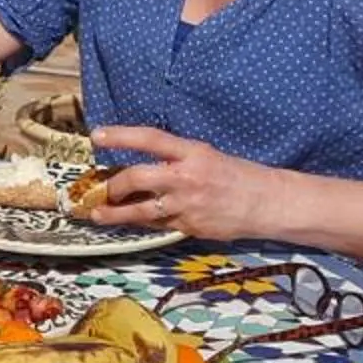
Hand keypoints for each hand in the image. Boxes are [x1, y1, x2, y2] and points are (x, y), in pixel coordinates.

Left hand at [84, 126, 281, 240]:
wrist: (265, 203)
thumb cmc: (236, 175)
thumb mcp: (206, 155)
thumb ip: (176, 158)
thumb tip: (143, 162)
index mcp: (192, 152)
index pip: (150, 138)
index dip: (121, 136)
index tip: (97, 136)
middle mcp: (186, 177)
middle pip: (137, 177)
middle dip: (114, 185)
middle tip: (103, 189)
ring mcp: (186, 204)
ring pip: (140, 210)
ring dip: (115, 214)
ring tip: (98, 215)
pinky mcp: (189, 226)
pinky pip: (156, 225)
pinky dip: (142, 223)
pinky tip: (131, 223)